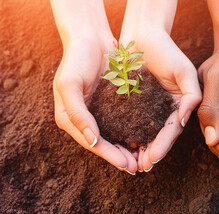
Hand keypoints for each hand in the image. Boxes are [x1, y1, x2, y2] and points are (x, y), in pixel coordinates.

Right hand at [53, 37, 138, 173]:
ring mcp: (99, 111)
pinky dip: (133, 130)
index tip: (126, 166)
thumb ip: (78, 114)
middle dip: (121, 156)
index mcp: (70, 118)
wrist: (90, 38)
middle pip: (104, 143)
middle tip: (139, 168)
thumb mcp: (69, 85)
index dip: (109, 155)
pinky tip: (146, 137)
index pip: (92, 143)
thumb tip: (92, 142)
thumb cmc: (75, 59)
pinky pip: (124, 121)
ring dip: (129, 147)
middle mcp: (85, 118)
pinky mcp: (113, 103)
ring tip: (144, 158)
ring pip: (116, 135)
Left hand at [119, 30, 201, 171]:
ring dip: (136, 149)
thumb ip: (191, 96)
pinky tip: (116, 144)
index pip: (172, 130)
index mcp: (178, 106)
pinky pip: (127, 121)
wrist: (143, 34)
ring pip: (142, 133)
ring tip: (128, 163)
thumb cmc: (167, 50)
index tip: (152, 159)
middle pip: (157, 137)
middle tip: (139, 168)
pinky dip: (124, 134)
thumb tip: (183, 121)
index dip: (163, 146)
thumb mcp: (185, 72)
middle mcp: (164, 110)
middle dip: (149, 153)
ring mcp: (147, 108)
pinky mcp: (131, 103)